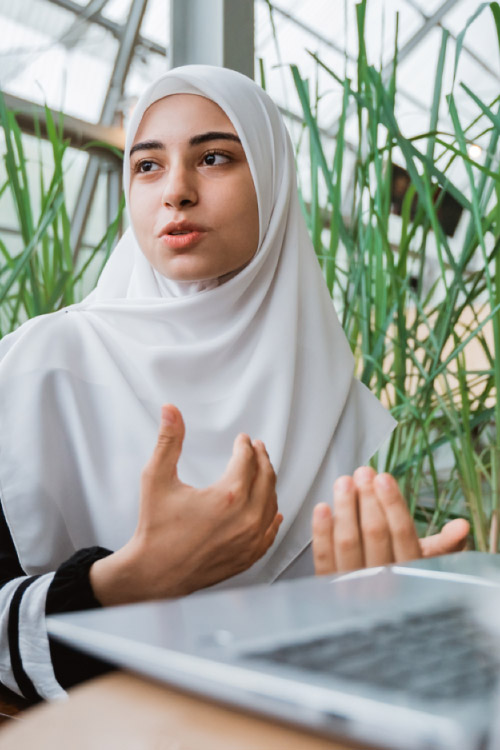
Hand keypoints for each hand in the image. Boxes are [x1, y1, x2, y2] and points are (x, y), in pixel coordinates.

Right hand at [90, 404, 281, 604]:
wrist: (154, 573)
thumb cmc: (155, 528)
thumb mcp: (157, 478)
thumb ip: (168, 440)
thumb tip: (171, 410)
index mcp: (228, 496)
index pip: (247, 460)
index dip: (245, 446)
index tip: (242, 439)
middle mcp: (245, 518)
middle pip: (266, 478)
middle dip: (262, 459)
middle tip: (258, 448)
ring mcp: (250, 539)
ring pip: (271, 503)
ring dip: (269, 483)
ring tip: (262, 472)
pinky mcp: (249, 556)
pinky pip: (270, 532)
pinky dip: (272, 517)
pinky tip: (272, 511)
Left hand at [312, 466, 468, 574]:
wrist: (373, 620)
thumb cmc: (402, 578)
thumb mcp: (425, 565)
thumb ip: (444, 546)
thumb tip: (463, 526)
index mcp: (410, 571)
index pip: (402, 533)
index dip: (392, 503)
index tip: (383, 478)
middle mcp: (383, 581)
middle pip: (374, 533)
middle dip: (368, 499)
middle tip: (362, 473)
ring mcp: (354, 586)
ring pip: (348, 542)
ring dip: (345, 508)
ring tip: (343, 482)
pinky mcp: (328, 588)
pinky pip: (325, 557)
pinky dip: (321, 532)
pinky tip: (322, 508)